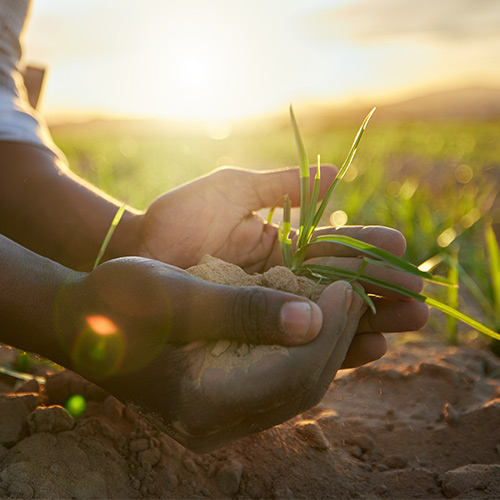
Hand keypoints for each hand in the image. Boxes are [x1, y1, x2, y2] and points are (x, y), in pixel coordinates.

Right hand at [53, 257, 363, 451]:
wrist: (83, 321)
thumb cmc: (118, 302)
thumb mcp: (175, 296)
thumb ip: (239, 311)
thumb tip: (309, 319)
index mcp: (199, 403)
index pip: (291, 375)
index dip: (329, 330)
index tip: (347, 284)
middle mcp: (214, 424)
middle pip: (300, 386)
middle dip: (337, 337)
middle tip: (356, 289)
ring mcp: (219, 417)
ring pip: (294, 385)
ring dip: (327, 344)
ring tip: (348, 303)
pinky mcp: (221, 401)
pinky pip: (278, 380)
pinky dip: (303, 349)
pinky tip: (319, 322)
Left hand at [135, 167, 428, 368]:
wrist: (137, 254)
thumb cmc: (179, 216)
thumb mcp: (233, 189)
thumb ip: (282, 186)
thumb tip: (338, 173)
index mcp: (284, 242)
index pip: (337, 247)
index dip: (370, 249)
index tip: (403, 250)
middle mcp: (283, 277)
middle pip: (342, 286)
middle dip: (382, 291)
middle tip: (420, 300)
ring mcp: (271, 307)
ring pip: (329, 317)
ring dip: (370, 321)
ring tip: (408, 324)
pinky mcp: (255, 334)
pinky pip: (299, 344)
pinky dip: (334, 347)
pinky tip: (367, 349)